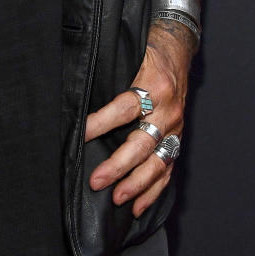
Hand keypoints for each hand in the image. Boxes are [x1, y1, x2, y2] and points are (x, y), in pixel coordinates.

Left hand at [84, 23, 192, 217]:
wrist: (179, 49)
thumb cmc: (148, 50)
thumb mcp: (130, 52)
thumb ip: (109, 71)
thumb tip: (75, 91)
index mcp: (154, 86)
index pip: (124, 109)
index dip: (101, 123)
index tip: (79, 134)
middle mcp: (167, 111)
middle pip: (141, 143)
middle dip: (118, 166)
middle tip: (96, 181)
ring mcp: (175, 128)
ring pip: (157, 163)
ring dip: (136, 185)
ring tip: (117, 199)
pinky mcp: (177, 140)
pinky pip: (167, 170)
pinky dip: (153, 190)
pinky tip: (138, 206)